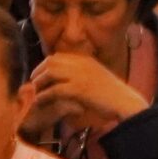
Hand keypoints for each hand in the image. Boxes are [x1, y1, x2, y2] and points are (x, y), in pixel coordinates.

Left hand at [29, 53, 149, 130]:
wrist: (125, 102)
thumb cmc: (114, 95)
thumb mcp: (97, 79)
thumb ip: (83, 76)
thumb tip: (68, 82)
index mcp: (86, 59)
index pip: (58, 56)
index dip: (45, 65)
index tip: (39, 75)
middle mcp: (81, 63)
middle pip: (51, 61)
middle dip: (38, 72)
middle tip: (32, 83)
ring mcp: (80, 75)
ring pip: (50, 73)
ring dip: (39, 82)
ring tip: (33, 92)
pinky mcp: (79, 88)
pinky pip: (55, 89)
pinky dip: (44, 95)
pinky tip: (39, 101)